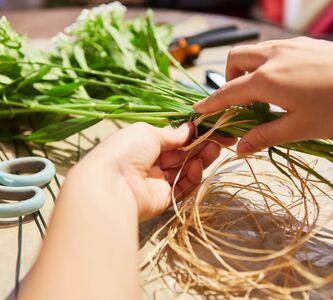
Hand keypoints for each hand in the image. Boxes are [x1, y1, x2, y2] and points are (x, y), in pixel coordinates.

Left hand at [72, 122, 234, 220]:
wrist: (111, 185)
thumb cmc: (125, 151)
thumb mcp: (148, 133)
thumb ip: (171, 134)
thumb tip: (189, 129)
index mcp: (144, 145)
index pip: (173, 140)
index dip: (193, 135)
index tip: (212, 129)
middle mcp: (152, 163)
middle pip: (182, 154)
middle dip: (201, 146)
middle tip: (220, 139)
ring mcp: (158, 182)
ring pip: (185, 170)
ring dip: (201, 159)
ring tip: (215, 150)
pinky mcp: (164, 199)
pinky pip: (183, 187)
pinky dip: (193, 176)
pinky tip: (198, 166)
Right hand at [194, 37, 332, 153]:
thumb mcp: (300, 129)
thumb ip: (265, 136)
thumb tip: (239, 149)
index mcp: (268, 79)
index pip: (228, 91)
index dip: (211, 103)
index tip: (198, 110)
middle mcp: (275, 55)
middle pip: (235, 59)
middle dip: (228, 78)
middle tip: (239, 101)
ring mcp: (292, 45)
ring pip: (256, 51)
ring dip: (248, 69)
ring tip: (263, 93)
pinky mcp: (307, 43)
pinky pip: (275, 48)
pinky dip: (267, 63)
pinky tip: (285, 81)